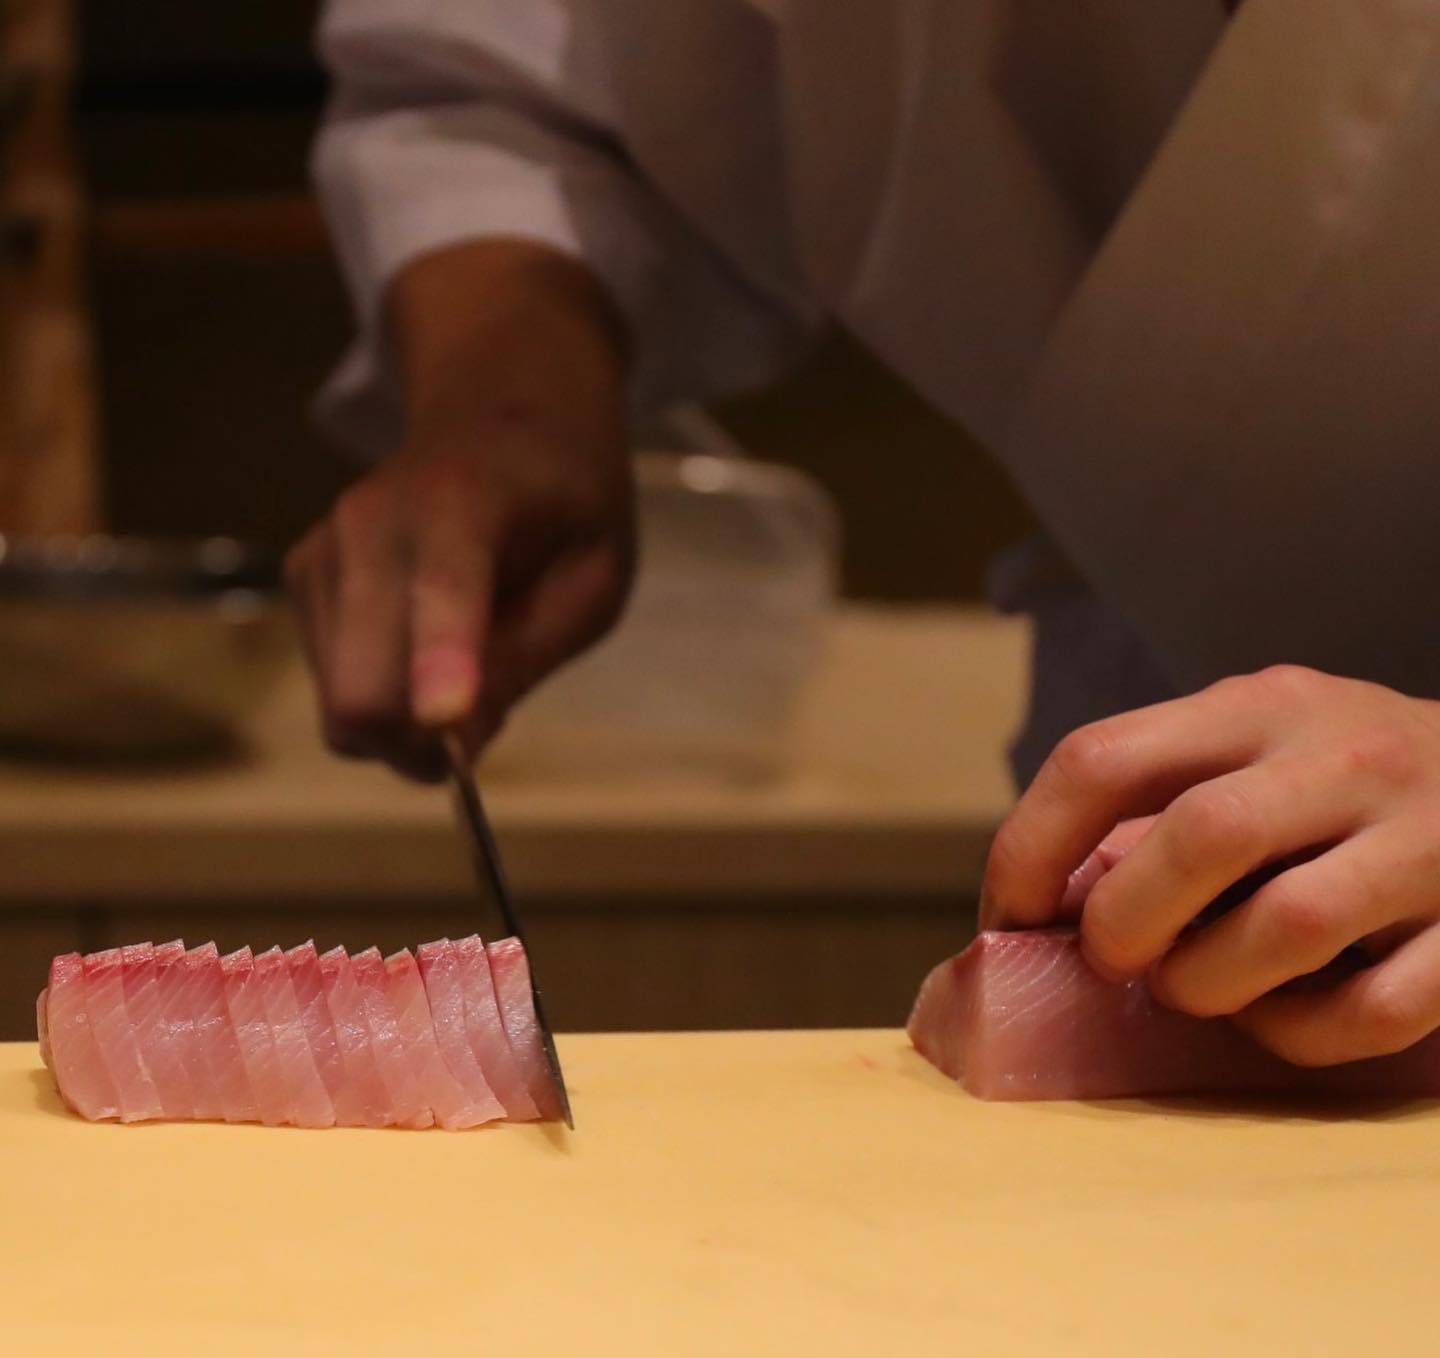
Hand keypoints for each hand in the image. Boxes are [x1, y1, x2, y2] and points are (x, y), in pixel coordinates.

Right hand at [286, 240, 633, 780]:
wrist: (499, 421)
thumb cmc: (564, 504)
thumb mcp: (593, 581)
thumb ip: (527, 655)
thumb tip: (457, 741)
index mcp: (463, 500)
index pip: (442, 589)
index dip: (440, 663)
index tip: (447, 723)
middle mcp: (368, 522)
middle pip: (363, 687)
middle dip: (420, 746)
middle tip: (478, 742)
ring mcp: (323, 551)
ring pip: (343, 704)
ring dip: (408, 727)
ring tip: (469, 669)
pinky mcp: (305, 582)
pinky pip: (335, 690)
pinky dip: (388, 699)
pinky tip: (429, 649)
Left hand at [981, 666, 1439, 1065]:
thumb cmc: (1344, 777)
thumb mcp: (1255, 746)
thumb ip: (1163, 800)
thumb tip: (1046, 904)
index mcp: (1258, 707)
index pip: (1101, 758)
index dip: (1029, 849)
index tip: (1012, 916)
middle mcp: (1342, 758)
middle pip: (1199, 835)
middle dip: (1125, 918)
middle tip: (1112, 959)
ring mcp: (1424, 839)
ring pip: (1286, 925)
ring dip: (1207, 981)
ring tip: (1190, 989)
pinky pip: (1376, 1008)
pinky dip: (1299, 1034)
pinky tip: (1276, 1017)